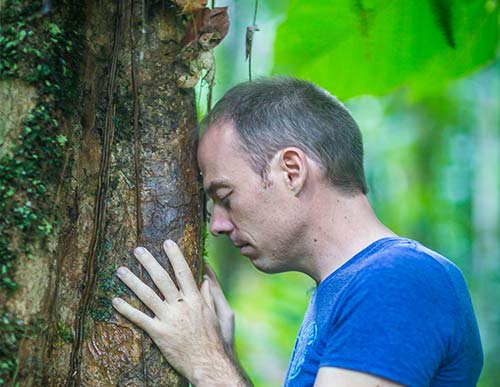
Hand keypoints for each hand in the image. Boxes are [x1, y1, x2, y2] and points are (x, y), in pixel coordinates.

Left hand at [112, 240, 241, 384]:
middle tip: (138, 250)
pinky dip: (127, 309)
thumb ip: (208, 295)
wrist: (208, 363)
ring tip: (120, 270)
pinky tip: (116, 300)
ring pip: (147, 295)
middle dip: (149, 262)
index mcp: (195, 299)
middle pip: (162, 279)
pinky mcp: (159, 333)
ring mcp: (169, 319)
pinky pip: (140, 318)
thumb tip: (205, 278)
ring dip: (132, 281)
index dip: (175, 256)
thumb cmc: (213, 339)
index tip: (167, 242)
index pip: (184, 272)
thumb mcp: (216, 315)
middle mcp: (181, 306)